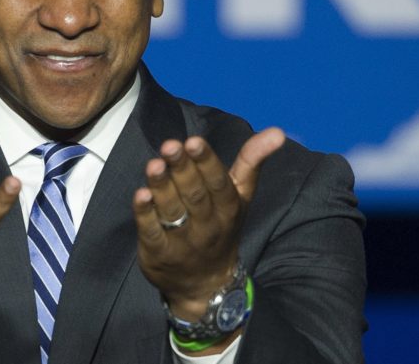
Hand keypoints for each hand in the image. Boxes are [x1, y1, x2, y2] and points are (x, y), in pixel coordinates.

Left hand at [132, 128, 284, 322]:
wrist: (207, 286)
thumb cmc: (221, 227)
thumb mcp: (240, 197)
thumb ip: (251, 162)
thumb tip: (277, 132)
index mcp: (229, 208)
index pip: (219, 183)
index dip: (206, 162)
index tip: (194, 141)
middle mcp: (208, 226)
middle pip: (195, 195)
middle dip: (182, 169)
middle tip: (170, 145)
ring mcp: (184, 242)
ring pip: (173, 211)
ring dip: (162, 187)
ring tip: (154, 164)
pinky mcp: (160, 254)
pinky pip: (152, 233)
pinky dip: (146, 214)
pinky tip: (141, 195)